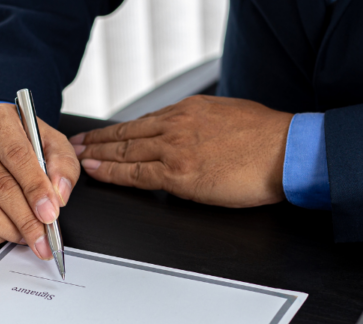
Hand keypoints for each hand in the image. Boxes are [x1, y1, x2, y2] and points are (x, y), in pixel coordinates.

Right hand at [0, 103, 79, 259]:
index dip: (35, 188)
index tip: (50, 214)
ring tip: (26, 237)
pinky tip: (3, 234)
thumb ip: (62, 165)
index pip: (16, 155)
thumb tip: (58, 195)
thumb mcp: (49, 143)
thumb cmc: (17, 142)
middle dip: (24, 218)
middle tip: (43, 238)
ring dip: (5, 229)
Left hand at [72, 95, 292, 207]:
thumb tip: (196, 136)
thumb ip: (205, 125)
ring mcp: (175, 149)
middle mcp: (177, 125)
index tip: (101, 134)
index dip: (118, 130)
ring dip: (97, 156)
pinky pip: (135, 175)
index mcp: (190, 110)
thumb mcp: (230, 116)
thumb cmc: (268, 138)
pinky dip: (112, 174)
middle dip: (97, 140)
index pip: (144, 122)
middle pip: (126, 134)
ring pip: (124, 152)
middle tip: (76, 145)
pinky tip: (97, 173)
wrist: (286, 151)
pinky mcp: (179, 174)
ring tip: (77, 160)